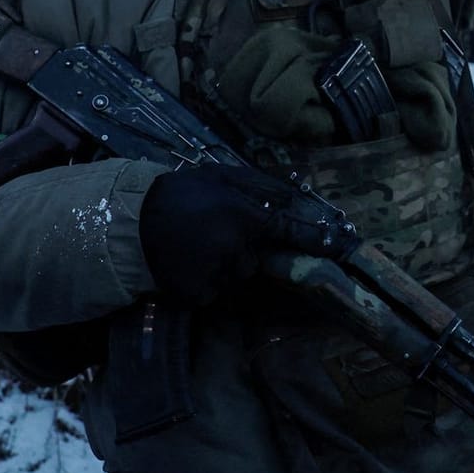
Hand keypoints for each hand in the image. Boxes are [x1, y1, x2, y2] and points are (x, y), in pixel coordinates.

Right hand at [138, 165, 342, 303]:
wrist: (134, 222)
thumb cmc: (183, 193)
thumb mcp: (222, 176)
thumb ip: (261, 186)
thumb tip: (297, 194)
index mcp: (244, 217)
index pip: (289, 231)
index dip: (314, 239)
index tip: (339, 244)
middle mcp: (236, 249)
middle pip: (257, 259)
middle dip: (244, 250)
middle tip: (216, 234)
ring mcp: (217, 275)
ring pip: (237, 277)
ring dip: (226, 267)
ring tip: (199, 248)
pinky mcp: (199, 295)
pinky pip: (216, 292)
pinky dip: (207, 282)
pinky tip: (190, 264)